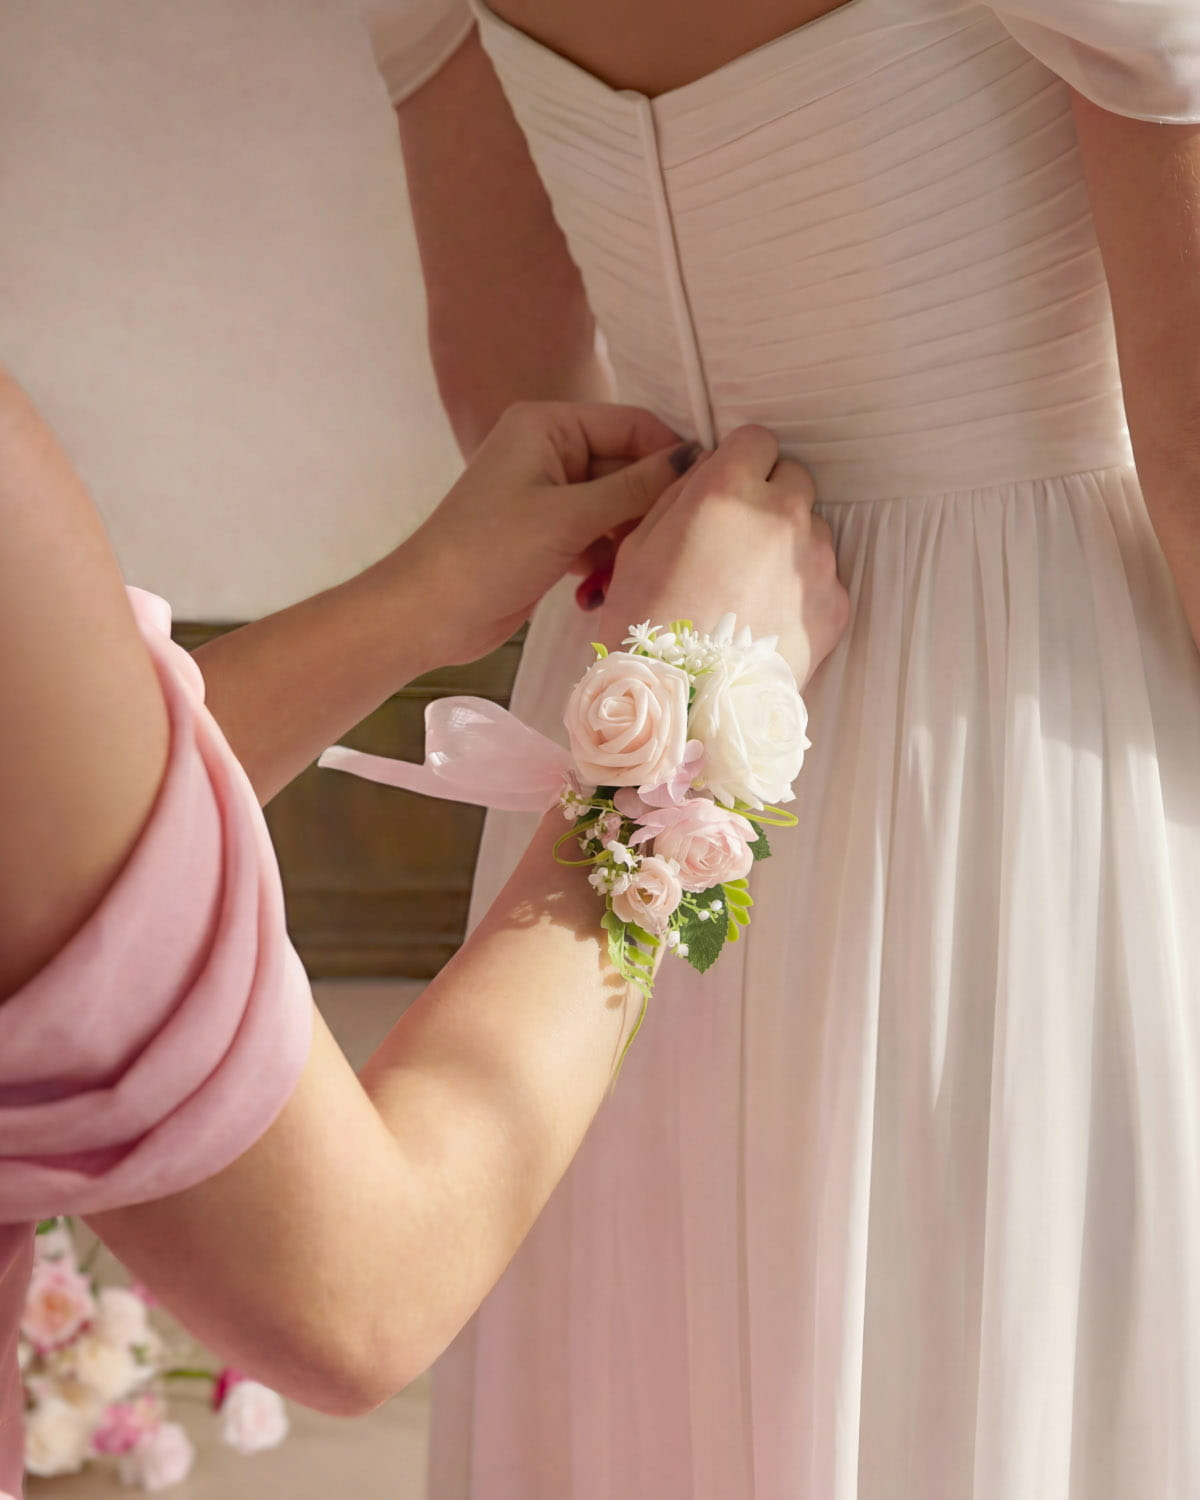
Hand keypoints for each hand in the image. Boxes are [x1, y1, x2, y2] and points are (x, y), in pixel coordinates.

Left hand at [399, 401, 694, 664]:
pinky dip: (606, 561)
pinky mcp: (549, 534)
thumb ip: (636, 486)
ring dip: (629, 541)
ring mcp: (550, 495)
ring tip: (636, 570)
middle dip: (650, 507)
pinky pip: (599, 537)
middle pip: (629, 467)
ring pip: (618, 508)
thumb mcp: (569, 516)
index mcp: (549, 424)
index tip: (712, 492)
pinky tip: (600, 590)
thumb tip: (696, 458)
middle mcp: (551, 451)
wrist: (428, 613)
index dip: (672, 456)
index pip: (633, 425)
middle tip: (677, 544)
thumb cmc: (487, 553)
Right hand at [596, 426, 849, 686]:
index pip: (758, 439)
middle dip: (769, 498)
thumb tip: (707, 470)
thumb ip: (679, 494)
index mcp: (728, 491)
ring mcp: (816, 562)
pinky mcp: (834, 606)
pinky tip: (768, 616)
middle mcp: (782, 516)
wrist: (685, 703)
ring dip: (787, 545)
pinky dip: (801, 589)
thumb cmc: (647, 624)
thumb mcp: (638, 545)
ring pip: (812, 529)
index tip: (730, 485)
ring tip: (751, 587)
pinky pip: (824, 578)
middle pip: (793, 479)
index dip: (741, 460)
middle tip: (738, 538)